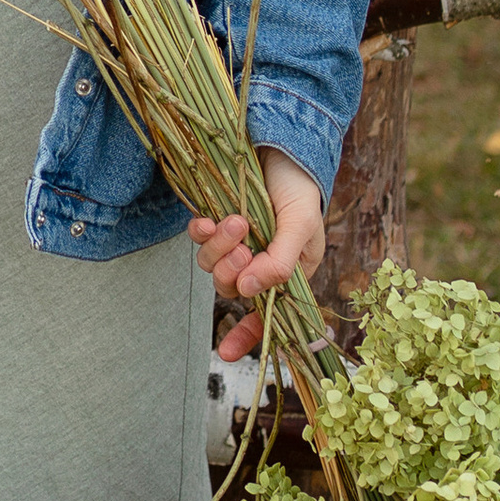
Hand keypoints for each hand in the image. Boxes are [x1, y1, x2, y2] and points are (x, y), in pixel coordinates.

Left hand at [196, 152, 327, 365]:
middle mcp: (258, 264)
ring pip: (212, 265)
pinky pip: (199, 240)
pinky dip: (202, 232)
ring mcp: (236, 243)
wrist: (281, 146)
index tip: (225, 354)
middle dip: (231, 270)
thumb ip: (279, 261)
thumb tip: (248, 292)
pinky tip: (208, 219)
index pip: (266, 316)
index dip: (246, 336)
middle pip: (231, 288)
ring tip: (235, 220)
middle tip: (243, 244)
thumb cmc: (300, 190)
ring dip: (219, 246)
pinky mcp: (216, 222)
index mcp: (287, 275)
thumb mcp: (299, 227)